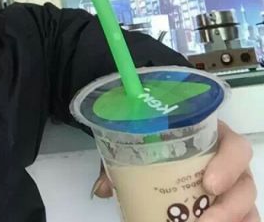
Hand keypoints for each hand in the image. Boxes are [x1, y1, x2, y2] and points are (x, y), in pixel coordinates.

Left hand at [91, 122, 258, 220]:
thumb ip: (120, 160)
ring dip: (230, 220)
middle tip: (205, 221)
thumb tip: (103, 188)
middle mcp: (229, 163)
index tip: (209, 184)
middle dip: (229, 207)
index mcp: (212, 137)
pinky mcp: (231, 205)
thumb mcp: (139, 143)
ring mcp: (233, 187)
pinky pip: (244, 219)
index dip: (229, 164)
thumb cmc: (155, 138)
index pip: (235, 146)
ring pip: (247, 206)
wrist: (157, 144)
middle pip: (246, 184)